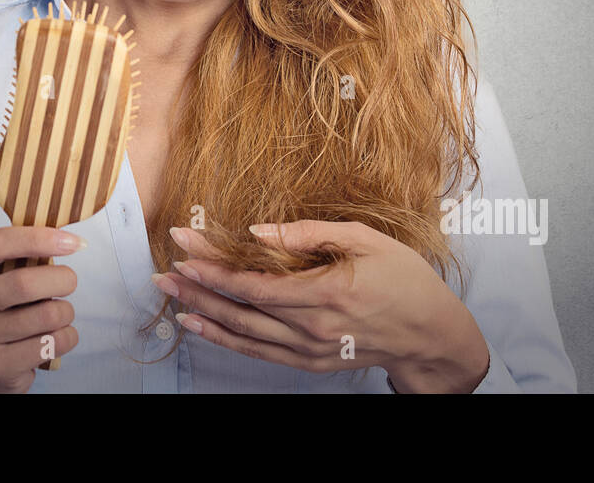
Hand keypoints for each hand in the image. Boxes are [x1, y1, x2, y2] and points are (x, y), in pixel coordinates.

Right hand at [0, 226, 82, 392]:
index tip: (72, 242)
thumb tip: (66, 238)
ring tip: (59, 313)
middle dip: (62, 278)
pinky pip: (51, 343)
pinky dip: (67, 335)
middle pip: (23, 283)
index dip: (38, 238)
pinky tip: (56, 335)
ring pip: (45, 315)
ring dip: (65, 311)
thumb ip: (17, 256)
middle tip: (69, 281)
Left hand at [152, 220, 489, 392]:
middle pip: (241, 309)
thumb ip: (311, 234)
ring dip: (203, 315)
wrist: (431, 334)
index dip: (215, 267)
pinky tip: (200, 327)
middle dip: (197, 288)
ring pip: (244, 334)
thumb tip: (260, 231)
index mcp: (326, 293)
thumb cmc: (405, 279)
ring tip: (170, 297)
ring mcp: (310, 350)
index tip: (184, 248)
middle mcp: (313, 328)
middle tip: (162, 272)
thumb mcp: (366, 240)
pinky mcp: (311, 361)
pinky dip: (225, 340)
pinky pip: (259, 352)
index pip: (254, 283)